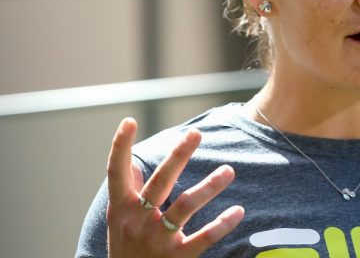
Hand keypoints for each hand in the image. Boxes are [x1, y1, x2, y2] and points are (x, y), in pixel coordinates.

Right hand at [106, 118, 244, 256]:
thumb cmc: (127, 248)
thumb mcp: (119, 221)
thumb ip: (127, 193)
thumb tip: (134, 165)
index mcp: (121, 209)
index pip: (116, 173)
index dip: (119, 147)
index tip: (129, 120)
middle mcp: (137, 221)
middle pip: (159, 182)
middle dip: (178, 156)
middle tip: (196, 133)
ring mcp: (157, 240)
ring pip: (185, 206)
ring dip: (209, 186)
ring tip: (229, 170)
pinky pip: (204, 238)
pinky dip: (222, 224)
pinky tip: (238, 211)